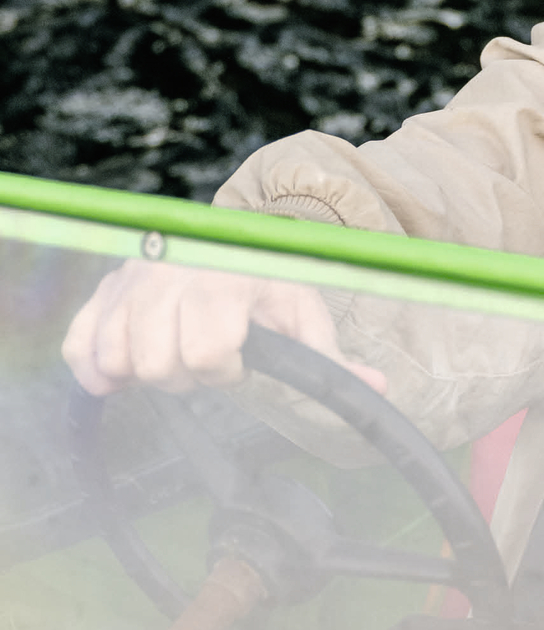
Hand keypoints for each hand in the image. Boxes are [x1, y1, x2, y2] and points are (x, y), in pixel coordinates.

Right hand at [62, 261, 387, 396]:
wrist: (227, 240)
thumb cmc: (269, 282)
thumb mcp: (304, 312)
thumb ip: (333, 357)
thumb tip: (378, 389)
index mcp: (224, 279)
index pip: (206, 352)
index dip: (225, 372)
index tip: (239, 362)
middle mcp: (169, 274)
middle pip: (158, 363)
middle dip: (186, 376)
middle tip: (207, 362)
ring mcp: (129, 280)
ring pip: (115, 358)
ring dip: (145, 372)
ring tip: (175, 356)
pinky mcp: (101, 290)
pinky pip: (78, 346)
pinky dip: (98, 367)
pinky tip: (127, 369)